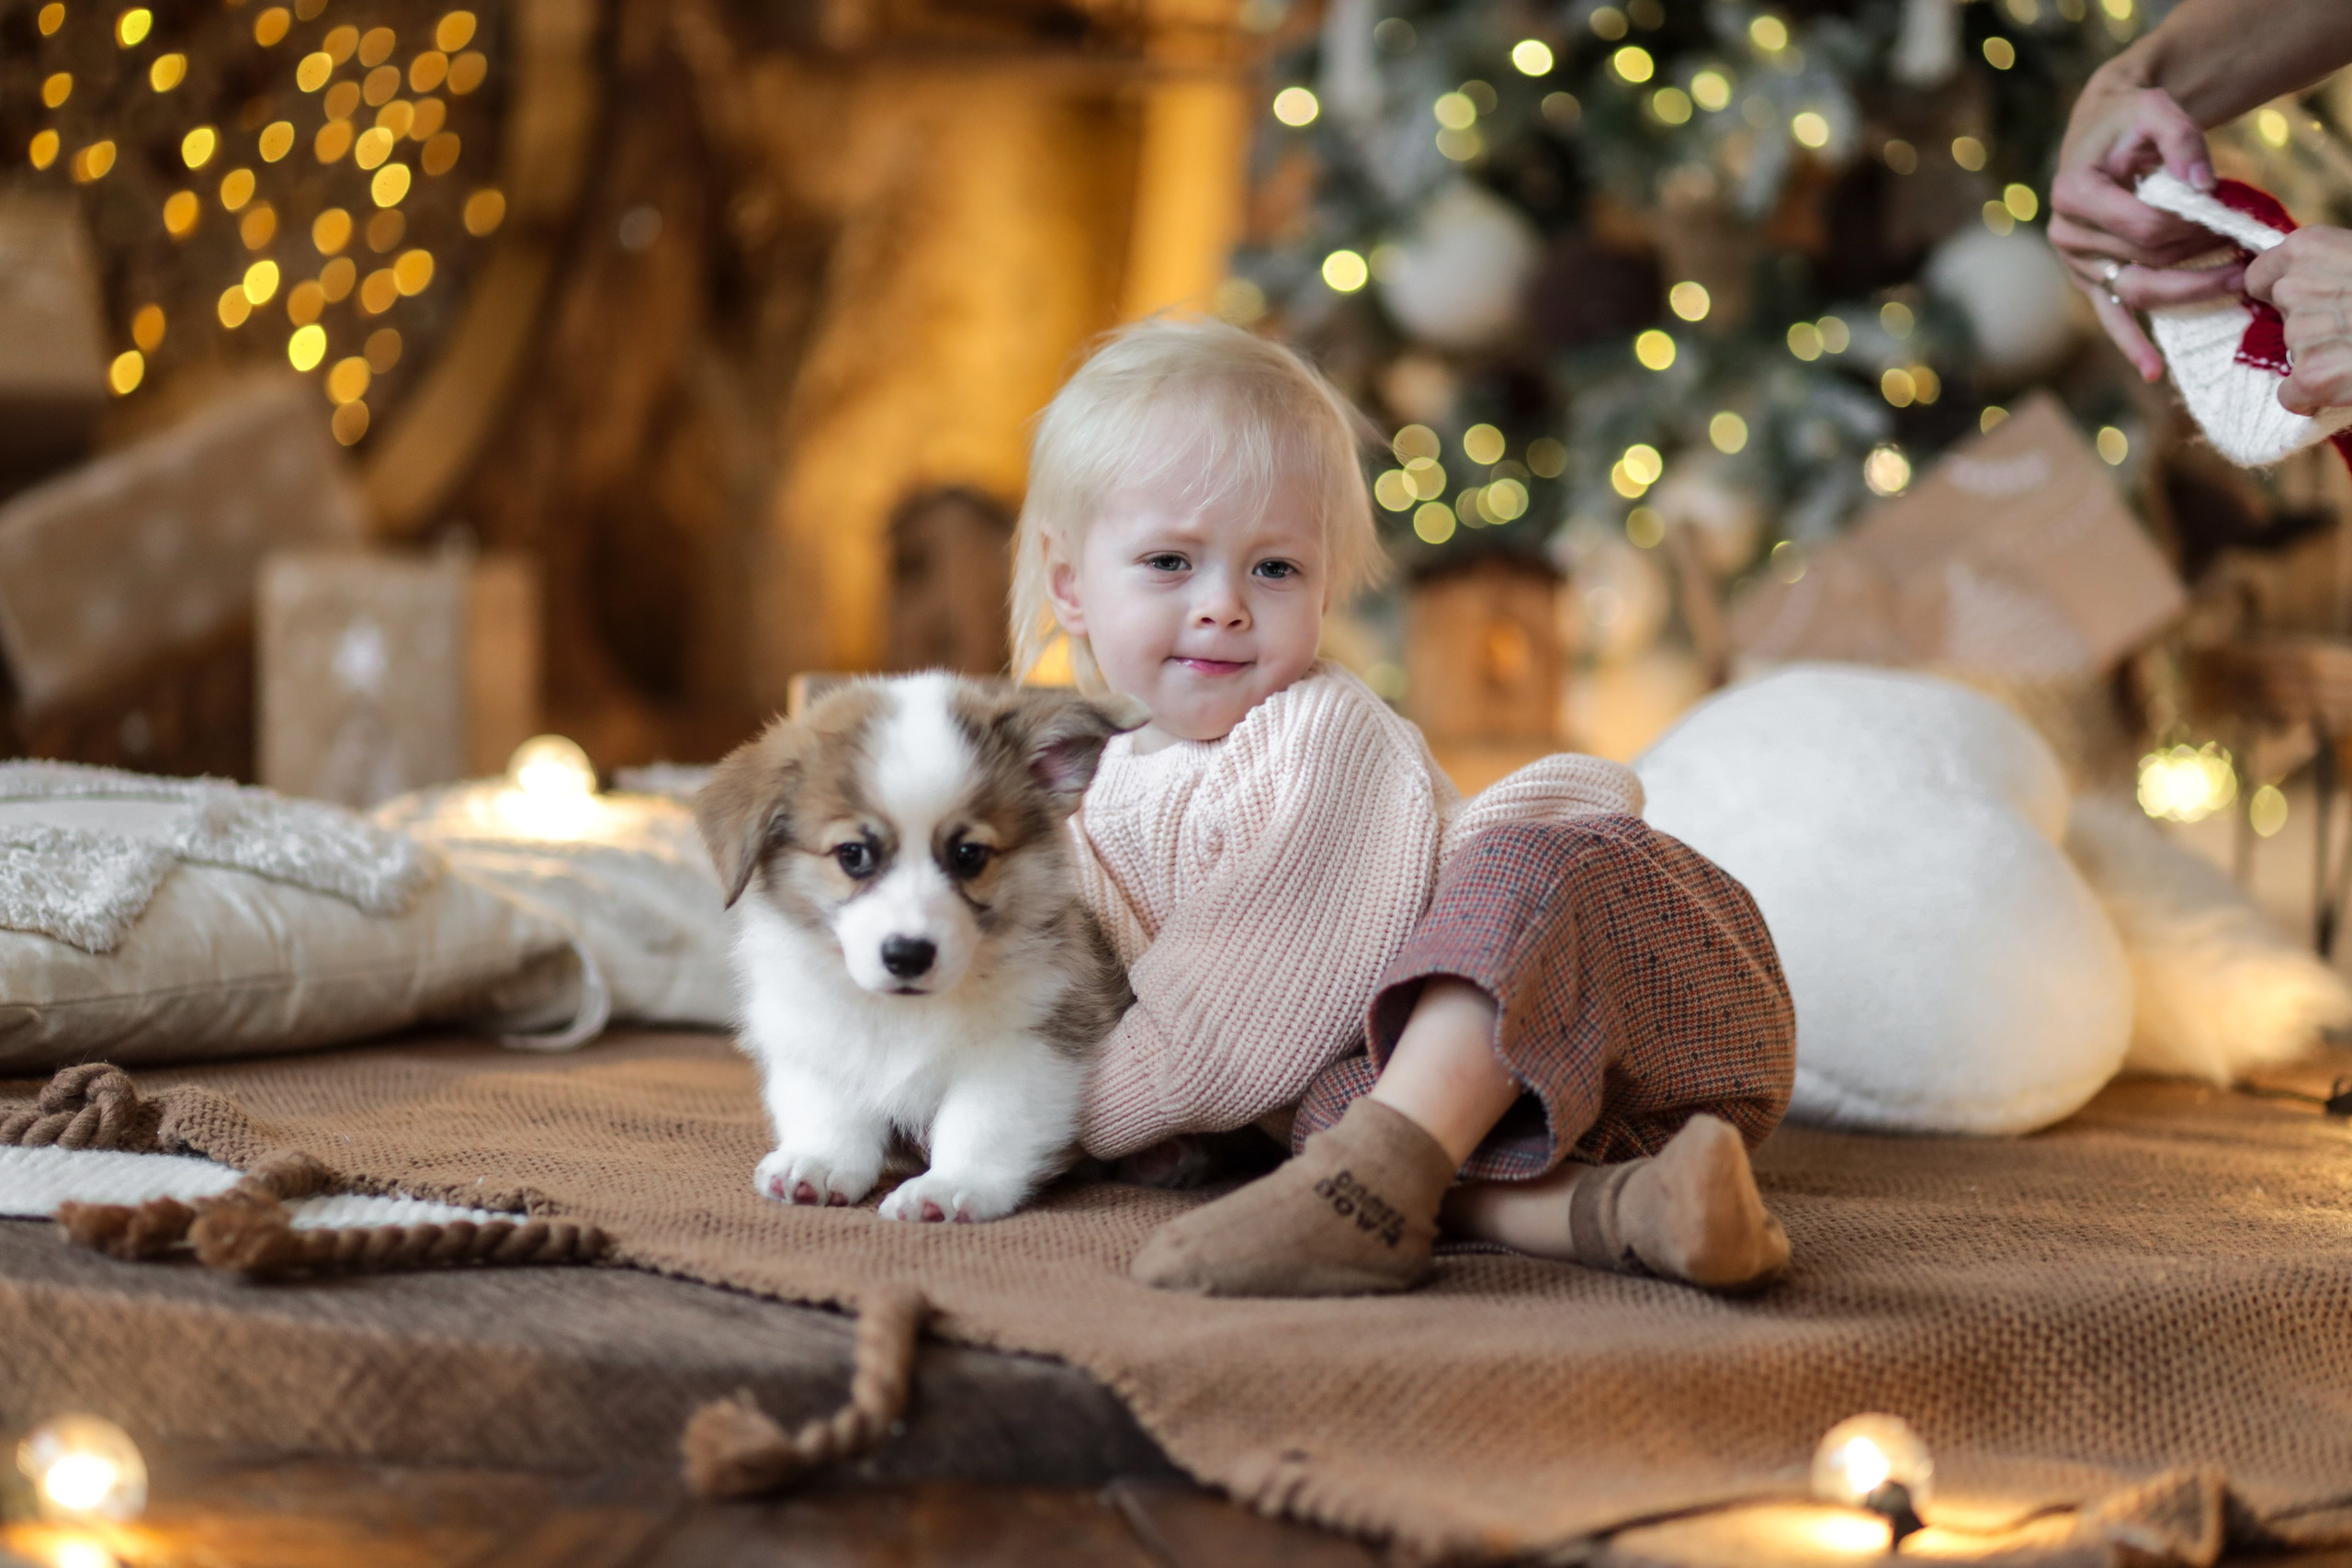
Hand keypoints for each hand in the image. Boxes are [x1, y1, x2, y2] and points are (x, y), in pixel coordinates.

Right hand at [2051, 80, 2241, 378]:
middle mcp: (2067, 233)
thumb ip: (2181, 139)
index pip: (2143, 225)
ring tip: (2234, 280)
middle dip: (2200, 254)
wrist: (2101, 133)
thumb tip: (2203, 188)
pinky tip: (2152, 370)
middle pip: (2146, 260)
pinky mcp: (2090, 280)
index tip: (2227, 213)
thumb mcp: (2155, 110)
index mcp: (2073, 193)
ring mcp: (2077, 263)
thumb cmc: (2128, 121)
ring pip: (2139, 291)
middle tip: (2244, 246)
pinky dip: (2131, 345)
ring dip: (2189, 290)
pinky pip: (2112, 317)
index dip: (2192, 224)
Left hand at [2246, 226, 2351, 412]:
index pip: (2261, 277)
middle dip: (2312, 325)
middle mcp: (2295, 287)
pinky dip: (2314, 398)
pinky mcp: (2311, 376)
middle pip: (2281, 318)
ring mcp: (2301, 333)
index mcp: (2309, 248)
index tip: (2309, 302)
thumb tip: (2297, 286)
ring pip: (2293, 355)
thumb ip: (2333, 267)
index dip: (2281, 293)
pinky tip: (2349, 384)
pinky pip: (2291, 395)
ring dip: (2323, 358)